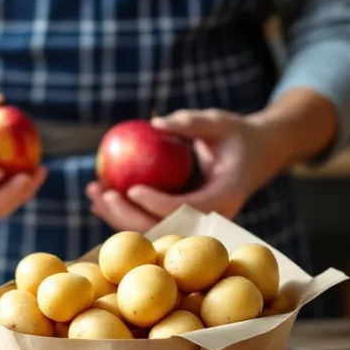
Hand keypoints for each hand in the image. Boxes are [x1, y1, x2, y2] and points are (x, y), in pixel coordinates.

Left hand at [87, 109, 281, 231]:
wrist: (258, 155)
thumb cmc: (237, 135)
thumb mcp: (220, 122)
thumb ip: (190, 123)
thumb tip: (154, 123)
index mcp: (224, 198)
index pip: (186, 208)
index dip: (156, 203)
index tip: (130, 188)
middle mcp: (208, 218)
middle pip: (163, 227)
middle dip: (128, 216)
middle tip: (103, 194)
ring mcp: (194, 223)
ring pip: (152, 228)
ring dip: (118, 216)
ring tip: (91, 193)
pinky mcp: (182, 219)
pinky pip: (149, 220)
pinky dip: (123, 212)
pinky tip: (98, 199)